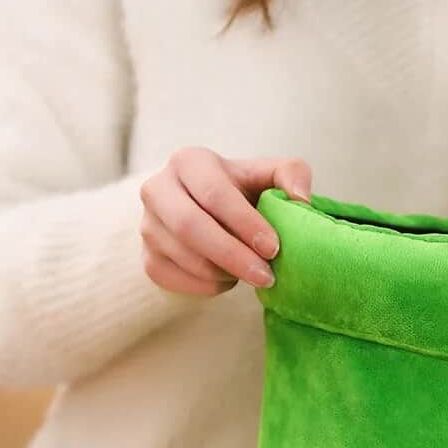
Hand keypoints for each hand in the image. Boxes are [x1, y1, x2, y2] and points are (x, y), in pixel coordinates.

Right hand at [140, 148, 311, 294]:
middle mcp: (158, 189)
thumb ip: (292, 174)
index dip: (245, 224)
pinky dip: (208, 286)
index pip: (213, 194)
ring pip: (184, 257)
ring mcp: (147, 225)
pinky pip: (176, 280)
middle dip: (233, 256)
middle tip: (266, 276)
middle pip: (189, 227)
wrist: (212, 216)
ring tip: (252, 274)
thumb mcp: (269, 176)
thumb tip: (301, 199)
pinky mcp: (147, 258)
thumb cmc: (244, 193)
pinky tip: (228, 279)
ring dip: (225, 273)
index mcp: (189, 161)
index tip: (274, 248)